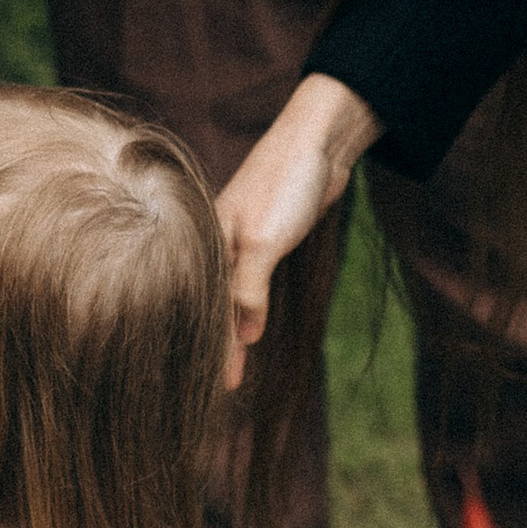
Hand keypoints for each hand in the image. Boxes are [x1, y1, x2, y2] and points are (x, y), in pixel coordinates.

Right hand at [217, 72, 382, 379]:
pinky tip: (251, 325)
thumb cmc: (285, 183)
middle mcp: (218, 243)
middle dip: (217, 344)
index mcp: (207, 243)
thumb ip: (249, 291)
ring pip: (232, 295)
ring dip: (233, 329)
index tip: (219, 387)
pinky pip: (250, 283)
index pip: (207, 308)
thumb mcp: (264, 243)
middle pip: (213, 304)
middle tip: (224, 388)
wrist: (319, 139)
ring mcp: (242, 240)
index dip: (214, 347)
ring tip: (234, 365)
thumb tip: (244, 338)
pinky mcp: (266, 237)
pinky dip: (248, 308)